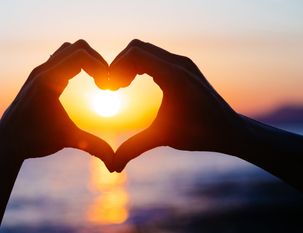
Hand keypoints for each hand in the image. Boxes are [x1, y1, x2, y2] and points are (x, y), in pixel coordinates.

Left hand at [0, 40, 113, 169]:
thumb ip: (93, 147)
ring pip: (69, 49)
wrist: (6, 143)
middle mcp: (42, 71)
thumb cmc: (34, 141)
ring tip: (98, 81)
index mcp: (48, 81)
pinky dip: (78, 63)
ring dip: (88, 60)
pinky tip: (86, 81)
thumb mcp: (67, 140)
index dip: (101, 67)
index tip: (107, 87)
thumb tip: (115, 164)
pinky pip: (62, 58)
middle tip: (106, 83)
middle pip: (77, 47)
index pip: (80, 56)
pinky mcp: (39, 75)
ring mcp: (39, 71)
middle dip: (97, 60)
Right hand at [109, 39, 248, 171]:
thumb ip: (135, 147)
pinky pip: (154, 56)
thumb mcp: (164, 138)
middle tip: (113, 89)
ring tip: (121, 86)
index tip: (110, 90)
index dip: (116, 68)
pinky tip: (135, 83)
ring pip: (145, 49)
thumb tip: (113, 166)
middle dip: (119, 65)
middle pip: (136, 47)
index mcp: (174, 76)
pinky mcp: (183, 67)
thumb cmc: (201, 134)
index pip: (135, 54)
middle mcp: (179, 63)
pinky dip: (140, 65)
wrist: (231, 130)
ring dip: (129, 64)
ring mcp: (182, 63)